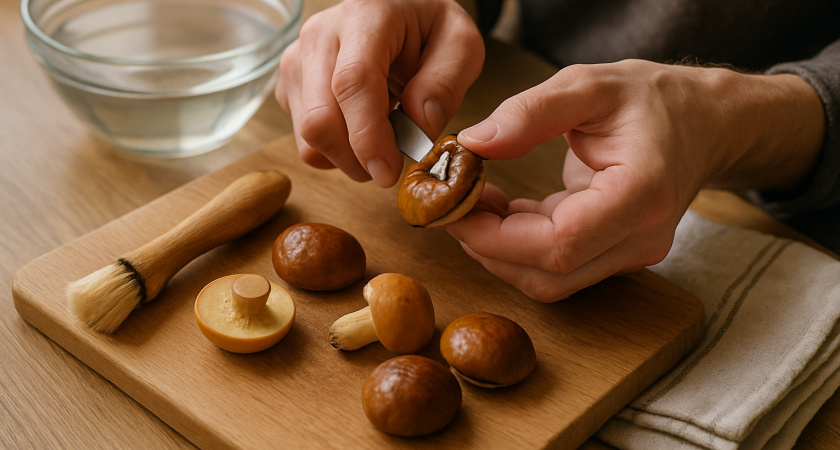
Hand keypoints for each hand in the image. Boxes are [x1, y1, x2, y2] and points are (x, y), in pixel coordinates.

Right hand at [275, 0, 483, 186]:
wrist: (399, 13)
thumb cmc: (429, 30)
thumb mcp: (461, 47)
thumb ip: (445, 85)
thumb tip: (419, 128)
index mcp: (365, 16)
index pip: (353, 83)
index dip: (368, 135)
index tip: (388, 171)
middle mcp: (320, 36)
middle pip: (320, 119)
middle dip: (358, 158)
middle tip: (392, 164)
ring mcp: (298, 61)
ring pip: (308, 137)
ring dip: (348, 158)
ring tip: (381, 139)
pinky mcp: (290, 86)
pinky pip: (304, 140)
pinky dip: (335, 151)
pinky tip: (360, 129)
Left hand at [447, 59, 823, 301]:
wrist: (705, 122)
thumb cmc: (654, 100)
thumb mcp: (589, 85)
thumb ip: (529, 112)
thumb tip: (472, 144)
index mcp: (641, 195)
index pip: (559, 244)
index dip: (495, 237)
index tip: (454, 207)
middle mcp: (640, 238)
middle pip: (548, 275)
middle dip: (487, 247)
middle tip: (451, 204)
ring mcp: (630, 253)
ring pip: (548, 280)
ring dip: (498, 250)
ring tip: (472, 201)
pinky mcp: (615, 254)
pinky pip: (555, 265)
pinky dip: (517, 244)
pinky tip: (496, 208)